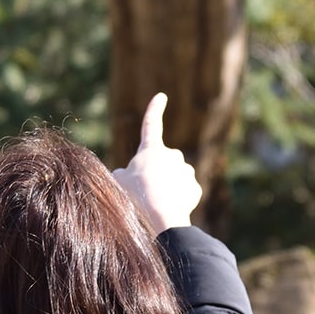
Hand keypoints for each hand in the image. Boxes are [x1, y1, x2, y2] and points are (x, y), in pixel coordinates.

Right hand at [111, 94, 201, 233]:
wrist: (161, 216)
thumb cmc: (136, 196)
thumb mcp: (119, 182)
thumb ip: (123, 173)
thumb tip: (126, 175)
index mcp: (151, 150)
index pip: (151, 125)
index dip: (154, 110)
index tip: (161, 97)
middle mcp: (173, 156)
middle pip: (162, 162)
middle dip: (156, 172)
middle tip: (145, 191)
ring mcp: (186, 171)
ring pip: (175, 178)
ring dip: (167, 187)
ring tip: (156, 203)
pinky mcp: (195, 188)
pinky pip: (184, 193)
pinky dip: (177, 200)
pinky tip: (169, 209)